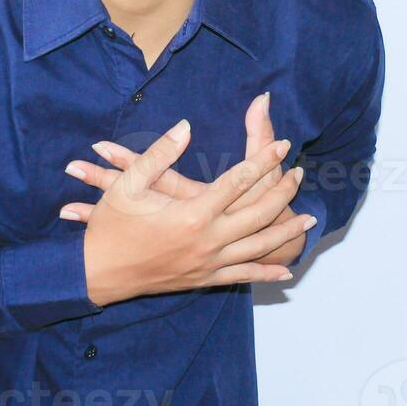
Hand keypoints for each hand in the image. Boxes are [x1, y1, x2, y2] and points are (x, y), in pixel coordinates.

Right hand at [71, 117, 312, 306]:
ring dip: (286, 231)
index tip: (283, 144)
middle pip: (258, 214)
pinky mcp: (204, 279)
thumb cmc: (111, 225)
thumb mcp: (129, 183)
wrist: (98, 274)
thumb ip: (160, 153)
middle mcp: (207, 240)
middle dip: (283, 192)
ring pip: (258, 246)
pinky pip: (243, 276)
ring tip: (308, 217)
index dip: (264, 160)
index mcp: (191, 213)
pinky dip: (266, 273)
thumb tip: (185, 126)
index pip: (239, 180)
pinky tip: (286, 271)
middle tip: (300, 174)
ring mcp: (208, 263)